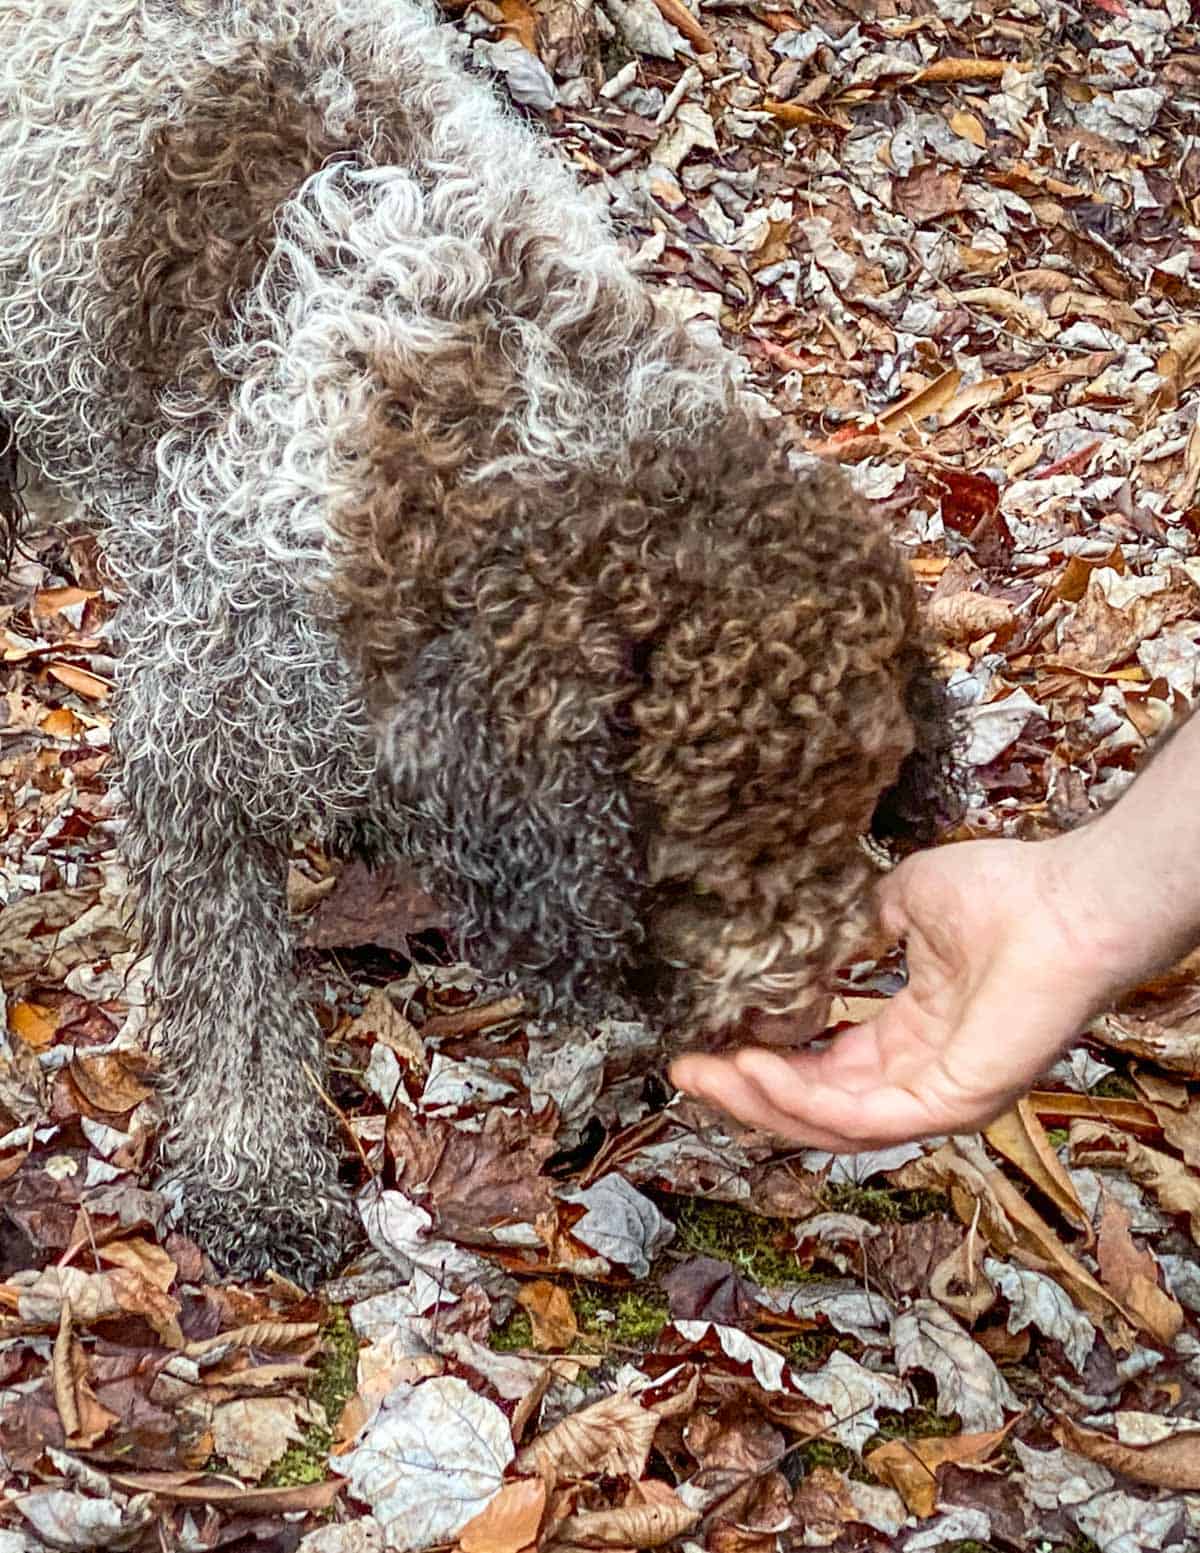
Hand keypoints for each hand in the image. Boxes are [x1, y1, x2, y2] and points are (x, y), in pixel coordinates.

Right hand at [671, 837, 1118, 1151]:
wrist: (1067, 899)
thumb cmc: (1006, 893)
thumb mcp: (904, 902)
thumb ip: (857, 925)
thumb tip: (812, 923)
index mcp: (913, 1036)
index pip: (825, 1069)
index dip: (764, 1061)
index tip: (707, 1042)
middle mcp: (921, 1075)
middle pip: (816, 1107)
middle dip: (745, 1094)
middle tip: (686, 1070)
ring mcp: (937, 1095)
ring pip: (830, 1124)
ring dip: (761, 1102)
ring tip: (707, 1073)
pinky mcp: (951, 1102)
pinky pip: (862, 1116)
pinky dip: (801, 1097)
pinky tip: (754, 1067)